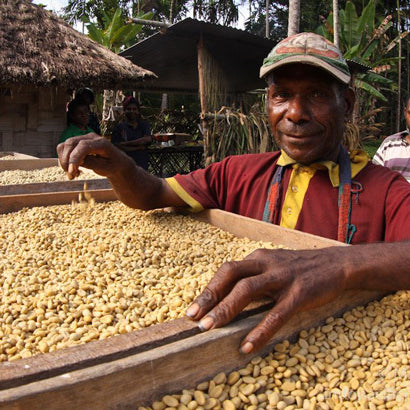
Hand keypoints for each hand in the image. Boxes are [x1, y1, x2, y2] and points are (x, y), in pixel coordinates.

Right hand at [57, 134, 130, 179]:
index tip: (71, 171)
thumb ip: (91, 163)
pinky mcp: (78, 142)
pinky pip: (65, 148)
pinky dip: (65, 160)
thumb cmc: (113, 166)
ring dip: (64, 161)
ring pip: (65, 145)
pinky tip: (73, 169)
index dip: (74, 158)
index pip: (83, 146)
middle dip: (66, 161)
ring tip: (73, 174)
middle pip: (70, 143)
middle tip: (71, 176)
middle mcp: (91, 137)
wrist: (116, 163)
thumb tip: (75, 162)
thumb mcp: (105, 168)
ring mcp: (83, 138)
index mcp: (102, 143)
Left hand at [186, 247, 347, 352]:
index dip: (209, 289)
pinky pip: (276, 314)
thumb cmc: (299, 268)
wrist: (336, 263)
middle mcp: (266, 264)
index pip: (227, 271)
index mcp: (258, 258)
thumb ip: (253, 277)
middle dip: (210, 296)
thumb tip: (228, 296)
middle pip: (231, 275)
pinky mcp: (299, 293)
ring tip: (210, 328)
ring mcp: (282, 277)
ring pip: (247, 290)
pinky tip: (247, 345)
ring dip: (226, 309)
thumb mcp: (273, 266)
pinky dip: (259, 330)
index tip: (194, 308)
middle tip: (193, 318)